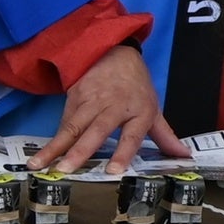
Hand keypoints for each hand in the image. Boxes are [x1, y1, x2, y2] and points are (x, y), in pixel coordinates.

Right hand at [44, 45, 185, 175]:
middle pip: (95, 130)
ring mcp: (92, 100)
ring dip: (55, 146)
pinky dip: (53, 137)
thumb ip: (165, 136)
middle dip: (79, 151)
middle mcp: (114, 106)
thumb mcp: (153, 108)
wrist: (114, 52)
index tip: (114, 171)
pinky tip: (42, 153)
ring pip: (72, 126)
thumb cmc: (136, 86)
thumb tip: (183, 156)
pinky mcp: (74, 96)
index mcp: (139, 111)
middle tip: (65, 170)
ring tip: (40, 164)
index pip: (131, 135)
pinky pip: (64, 120)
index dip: (123, 153)